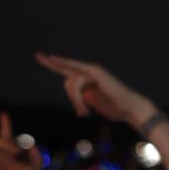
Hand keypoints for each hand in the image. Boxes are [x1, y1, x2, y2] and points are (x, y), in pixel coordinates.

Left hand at [34, 52, 155, 128]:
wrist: (130, 108)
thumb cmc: (115, 108)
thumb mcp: (94, 102)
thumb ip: (83, 95)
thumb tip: (75, 94)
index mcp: (88, 77)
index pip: (68, 69)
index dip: (55, 64)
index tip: (42, 56)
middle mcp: (90, 71)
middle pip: (66, 71)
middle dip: (51, 64)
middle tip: (38, 55)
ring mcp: (93, 71)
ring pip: (71, 82)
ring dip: (75, 101)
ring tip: (83, 114)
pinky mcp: (96, 73)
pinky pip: (78, 81)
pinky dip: (78, 99)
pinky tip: (84, 112)